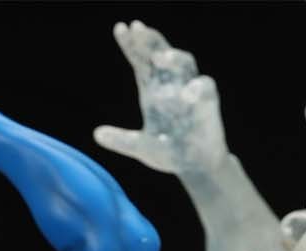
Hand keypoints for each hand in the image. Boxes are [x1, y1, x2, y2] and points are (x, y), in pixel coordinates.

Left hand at [94, 22, 227, 178]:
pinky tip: (187, 95)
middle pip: (161, 52)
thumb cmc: (170, 153)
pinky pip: (205, 88)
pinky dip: (197, 88)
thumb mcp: (142, 148)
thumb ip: (122, 140)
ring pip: (185, 62)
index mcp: (152, 89)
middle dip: (149, 40)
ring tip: (160, 58)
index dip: (131, 43)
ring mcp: (191, 90)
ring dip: (173, 57)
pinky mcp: (208, 102)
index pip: (140, 59)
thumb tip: (97, 134)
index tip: (121, 28)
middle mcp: (171, 84)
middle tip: (137, 28)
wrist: (197, 168)